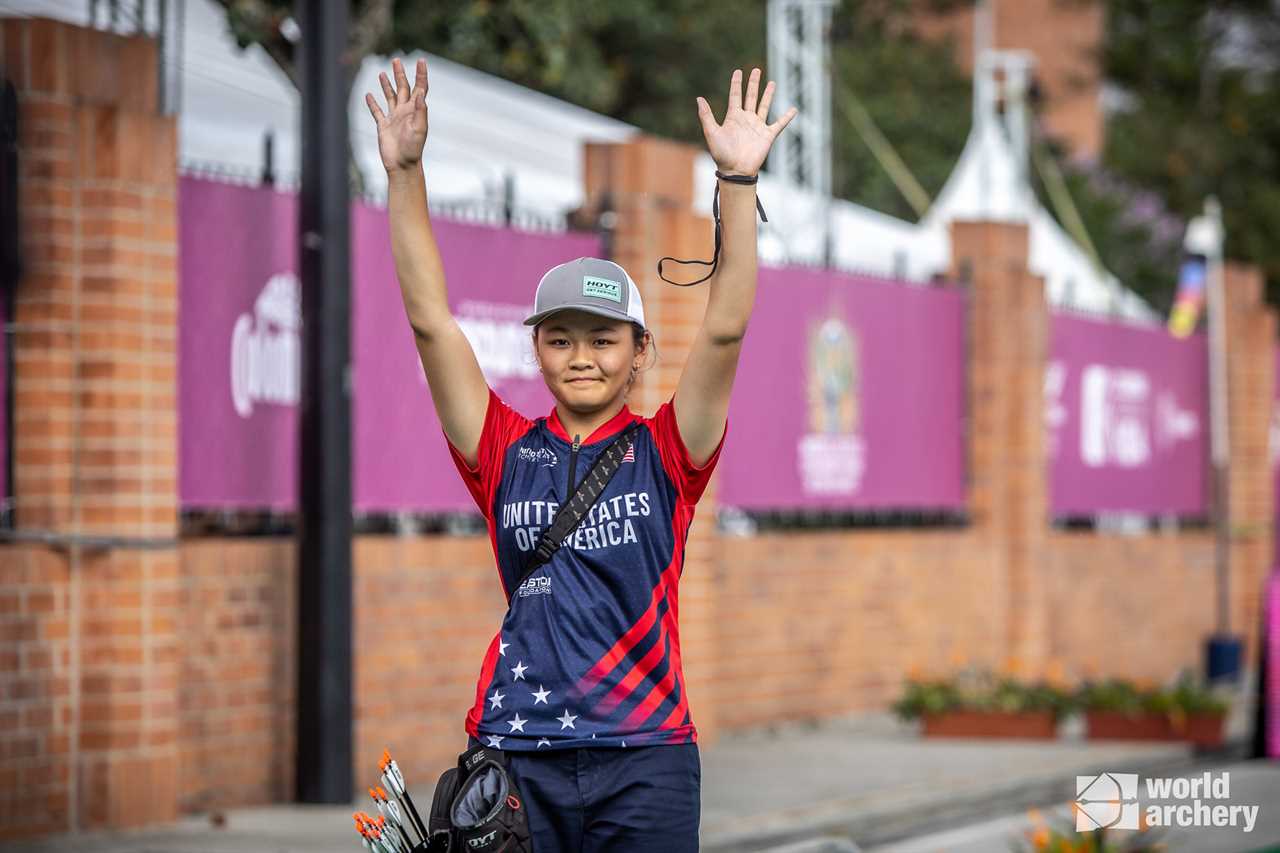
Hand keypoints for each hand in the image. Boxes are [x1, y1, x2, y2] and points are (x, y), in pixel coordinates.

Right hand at [365, 57, 428, 172]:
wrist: (402, 165)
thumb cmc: (413, 149)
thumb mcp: (419, 129)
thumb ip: (421, 111)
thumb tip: (421, 93)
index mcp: (415, 110)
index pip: (419, 88)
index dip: (421, 74)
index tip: (421, 60)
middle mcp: (405, 111)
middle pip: (403, 88)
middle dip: (400, 74)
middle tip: (396, 60)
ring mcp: (394, 118)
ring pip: (390, 97)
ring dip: (387, 85)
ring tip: (383, 73)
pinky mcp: (383, 126)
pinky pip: (377, 111)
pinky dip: (372, 103)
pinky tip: (368, 95)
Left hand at [696, 68, 796, 176]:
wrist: (736, 170)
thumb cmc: (722, 154)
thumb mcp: (712, 133)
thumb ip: (706, 115)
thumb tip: (699, 98)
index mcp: (733, 117)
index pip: (735, 96)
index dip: (736, 83)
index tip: (738, 71)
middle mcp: (746, 119)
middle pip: (750, 97)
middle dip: (754, 83)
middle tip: (756, 70)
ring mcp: (757, 126)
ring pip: (764, 106)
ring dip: (768, 94)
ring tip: (772, 82)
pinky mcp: (767, 135)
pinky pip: (779, 124)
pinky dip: (787, 117)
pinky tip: (793, 109)